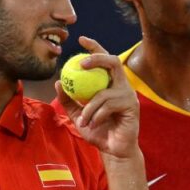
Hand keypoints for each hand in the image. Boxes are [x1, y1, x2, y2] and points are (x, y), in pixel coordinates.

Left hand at [54, 36, 138, 158]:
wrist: (113, 150)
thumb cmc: (97, 132)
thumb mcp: (78, 116)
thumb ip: (68, 101)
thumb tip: (57, 82)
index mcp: (110, 83)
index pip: (105, 59)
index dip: (94, 47)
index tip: (80, 39)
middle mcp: (122, 85)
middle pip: (113, 61)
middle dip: (97, 58)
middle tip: (81, 64)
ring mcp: (129, 95)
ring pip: (104, 91)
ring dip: (89, 107)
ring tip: (83, 120)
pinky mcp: (132, 106)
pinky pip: (108, 105)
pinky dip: (97, 115)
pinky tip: (93, 124)